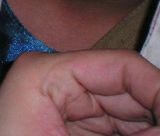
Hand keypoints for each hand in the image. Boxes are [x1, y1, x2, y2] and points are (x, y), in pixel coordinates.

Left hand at [0, 50, 159, 135]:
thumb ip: (123, 129)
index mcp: (45, 71)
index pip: (123, 66)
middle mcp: (55, 83)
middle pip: (130, 91)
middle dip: (156, 113)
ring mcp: (62, 111)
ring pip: (127, 117)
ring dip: (147, 128)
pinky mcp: (64, 131)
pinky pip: (111, 132)